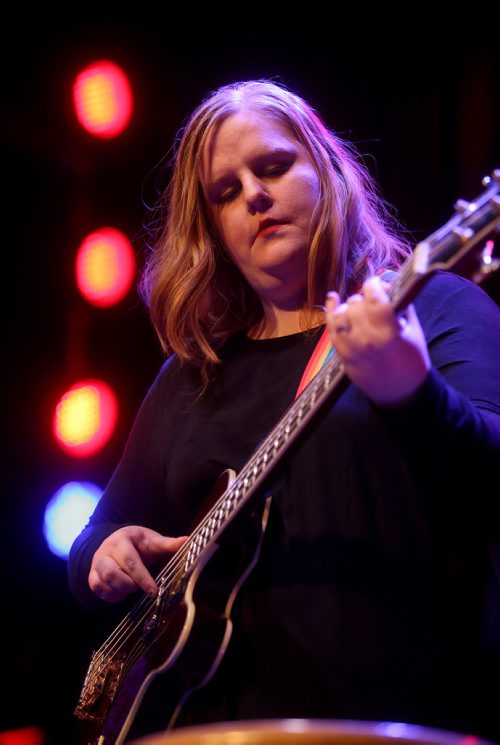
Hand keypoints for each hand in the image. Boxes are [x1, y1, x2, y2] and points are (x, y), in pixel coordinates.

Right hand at [88, 525, 186, 602]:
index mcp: (122, 540)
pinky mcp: (92, 575)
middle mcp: (105, 551)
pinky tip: (122, 594)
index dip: (142, 578)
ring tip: (132, 589)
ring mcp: (97, 563)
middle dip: (129, 585)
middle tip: (141, 589)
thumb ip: (169, 544)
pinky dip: (110, 596)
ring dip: (119, 591)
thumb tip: (188, 541)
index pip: (130, 561)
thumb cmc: (139, 543)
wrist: (118, 542)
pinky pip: (96, 589)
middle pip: (112, 573)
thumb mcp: (153, 541)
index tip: (154, 592)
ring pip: (101, 582)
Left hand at [325, 275, 430, 406]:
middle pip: (356, 304)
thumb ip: (400, 304)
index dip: (373, 285)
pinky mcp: (342, 355)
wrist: (400, 392)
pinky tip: (333, 299)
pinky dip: (331, 311)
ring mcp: (352, 348)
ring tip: (359, 309)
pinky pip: (331, 329)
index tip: (376, 284)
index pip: (374, 298)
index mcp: (389, 332)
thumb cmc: (411, 360)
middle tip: (372, 303)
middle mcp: (367, 339)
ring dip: (349, 307)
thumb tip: (389, 281)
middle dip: (364, 299)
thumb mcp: (412, 330)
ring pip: (341, 314)